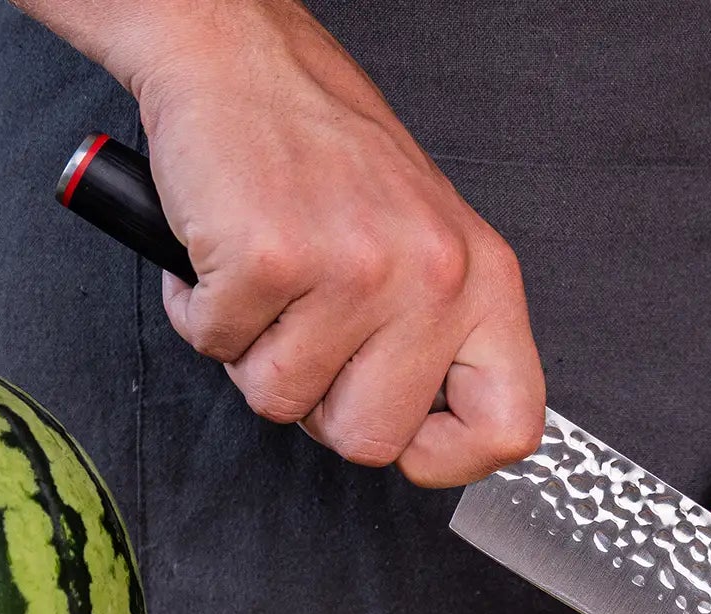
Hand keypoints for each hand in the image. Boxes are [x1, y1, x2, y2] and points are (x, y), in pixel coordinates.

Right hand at [117, 0, 544, 484]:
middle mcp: (434, 277)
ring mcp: (354, 269)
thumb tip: (427, 441)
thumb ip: (441, 339)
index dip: (449, 458)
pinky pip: (219, 348)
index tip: (409, 440)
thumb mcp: (427, 245)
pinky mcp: (270, 259)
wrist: (240, 58)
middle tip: (306, 338)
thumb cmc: (328, 155)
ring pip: (283, 402)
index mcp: (485, 282)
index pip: (508, 427)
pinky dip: (202, 313)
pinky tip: (224, 257)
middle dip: (320, 406)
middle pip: (373, 441)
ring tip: (267, 283)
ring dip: (253, 353)